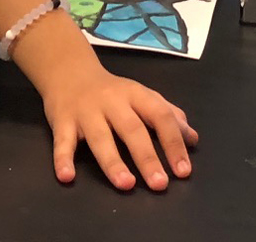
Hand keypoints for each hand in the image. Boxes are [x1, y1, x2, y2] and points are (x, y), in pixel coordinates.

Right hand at [39, 49, 196, 190]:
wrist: (69, 72)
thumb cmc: (112, 92)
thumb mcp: (142, 96)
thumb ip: (168, 115)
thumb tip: (193, 139)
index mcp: (136, 95)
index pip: (160, 116)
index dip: (173, 142)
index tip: (183, 171)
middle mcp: (112, 102)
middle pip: (132, 129)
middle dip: (147, 157)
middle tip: (160, 184)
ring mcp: (86, 112)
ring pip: (100, 137)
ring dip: (113, 162)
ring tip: (126, 184)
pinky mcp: (62, 121)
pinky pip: (62, 141)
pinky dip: (62, 159)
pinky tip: (67, 177)